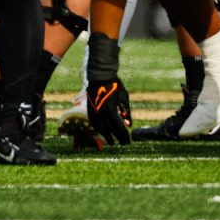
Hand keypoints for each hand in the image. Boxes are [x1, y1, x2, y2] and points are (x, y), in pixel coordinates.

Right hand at [84, 31, 131, 145]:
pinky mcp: (90, 109)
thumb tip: (129, 125)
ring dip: (107, 136)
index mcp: (111, 110)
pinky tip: (102, 132)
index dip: (124, 135)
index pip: (118, 127)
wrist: (100, 76)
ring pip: (100, 128)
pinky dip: (99, 129)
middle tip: (123, 144)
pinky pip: (94, 123)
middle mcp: (101, 113)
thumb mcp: (124, 97)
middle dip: (117, 138)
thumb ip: (126, 111)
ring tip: (112, 142)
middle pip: (110, 130)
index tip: (128, 141)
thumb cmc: (115, 85)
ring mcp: (94, 111)